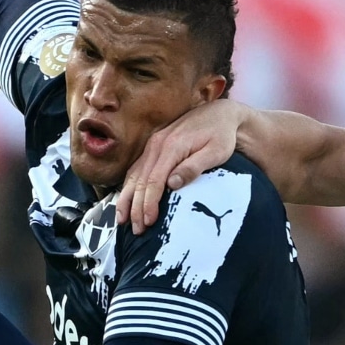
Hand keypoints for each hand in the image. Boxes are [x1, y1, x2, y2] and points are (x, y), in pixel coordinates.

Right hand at [115, 99, 243, 233]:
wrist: (220, 114)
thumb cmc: (221, 135)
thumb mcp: (216, 152)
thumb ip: (193, 167)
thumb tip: (172, 184)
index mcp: (172, 146)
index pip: (154, 180)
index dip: (149, 203)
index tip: (149, 221)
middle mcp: (157, 144)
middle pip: (140, 180)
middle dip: (136, 207)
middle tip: (137, 230)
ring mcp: (153, 145)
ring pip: (134, 175)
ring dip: (127, 198)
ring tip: (123, 220)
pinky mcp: (154, 147)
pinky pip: (136, 168)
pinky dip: (129, 186)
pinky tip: (125, 200)